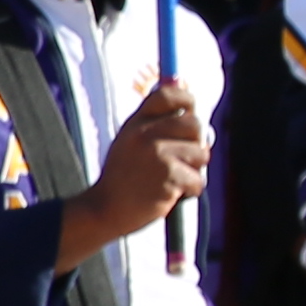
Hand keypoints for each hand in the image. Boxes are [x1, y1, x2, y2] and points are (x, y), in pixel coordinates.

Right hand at [62, 77, 208, 260]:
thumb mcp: (130, 143)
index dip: (186, 99)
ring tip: (174, 178)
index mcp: (136, 123)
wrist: (104, 209)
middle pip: (194, 124)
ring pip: (201, 153)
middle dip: (197, 142)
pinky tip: (172, 194)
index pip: (167, 95)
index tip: (191, 110)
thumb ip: (156, 128)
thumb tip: (198, 119)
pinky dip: (190, 190)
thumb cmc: (123, 178)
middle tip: (186, 158)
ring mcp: (157, 154)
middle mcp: (145, 134)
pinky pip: (198, 179)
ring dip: (194, 169)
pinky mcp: (168, 176)